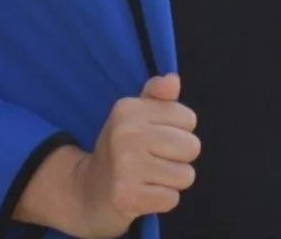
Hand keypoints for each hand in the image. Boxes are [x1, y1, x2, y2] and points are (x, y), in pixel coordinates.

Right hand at [70, 73, 200, 238]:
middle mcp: (126, 133)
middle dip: (179, 157)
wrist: (88, 190)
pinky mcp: (128, 196)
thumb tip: (174, 80)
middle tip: (155, 159)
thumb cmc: (121, 147)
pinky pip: (172, 199)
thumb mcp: (135, 114)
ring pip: (185, 175)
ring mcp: (126, 166)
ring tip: (149, 176)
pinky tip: (144, 192)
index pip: (188, 118)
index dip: (178, 130)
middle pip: (192, 147)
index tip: (156, 136)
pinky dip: (162, 200)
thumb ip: (157, 95)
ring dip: (172, 181)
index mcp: (129, 108)